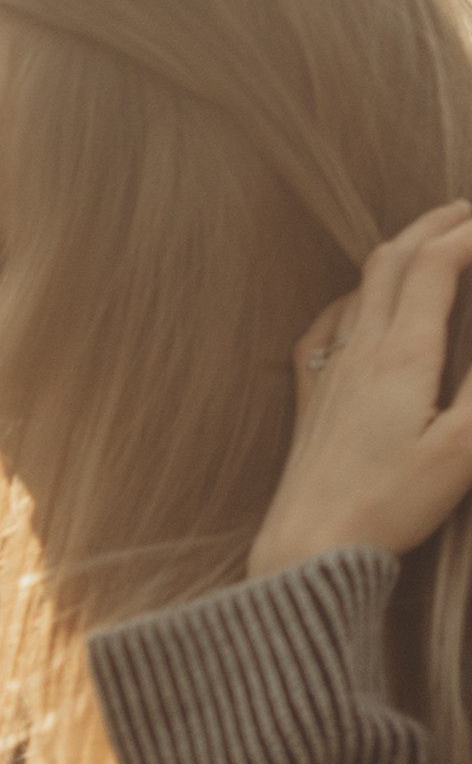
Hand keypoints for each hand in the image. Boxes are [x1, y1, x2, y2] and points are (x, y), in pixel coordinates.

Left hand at [251, 200, 471, 575]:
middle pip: (395, 256)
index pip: (439, 262)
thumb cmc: (387, 507)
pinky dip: (351, 298)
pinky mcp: (308, 402)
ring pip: (360, 286)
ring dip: (398, 253)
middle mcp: (361, 351)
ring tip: (429, 248)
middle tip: (468, 213)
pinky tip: (358, 306)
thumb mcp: (461, 449)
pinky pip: (324, 327)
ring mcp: (329, 373)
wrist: (307, 550)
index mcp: (403, 354)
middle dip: (435, 223)